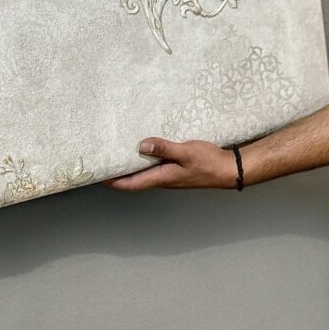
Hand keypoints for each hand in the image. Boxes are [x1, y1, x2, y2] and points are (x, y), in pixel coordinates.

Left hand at [103, 137, 236, 190]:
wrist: (228, 169)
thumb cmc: (208, 162)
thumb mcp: (185, 152)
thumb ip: (164, 148)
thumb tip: (141, 146)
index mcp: (163, 177)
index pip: (133, 183)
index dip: (115, 181)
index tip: (99, 177)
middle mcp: (164, 179)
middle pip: (136, 180)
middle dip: (120, 174)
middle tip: (105, 163)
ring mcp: (170, 175)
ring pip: (145, 173)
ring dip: (132, 167)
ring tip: (119, 155)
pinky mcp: (176, 169)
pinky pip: (155, 167)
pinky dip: (145, 160)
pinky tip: (144, 149)